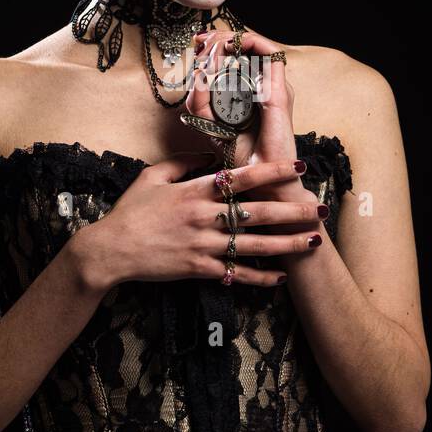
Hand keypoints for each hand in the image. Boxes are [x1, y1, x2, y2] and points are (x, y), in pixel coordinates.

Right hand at [72, 153, 324, 293]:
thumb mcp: (152, 177)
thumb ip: (181, 163)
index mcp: (195, 190)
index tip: (297, 167)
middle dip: (292, 210)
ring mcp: (203, 244)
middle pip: (257, 212)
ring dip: (286, 244)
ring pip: (254, 245)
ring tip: (312, 241)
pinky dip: (259, 277)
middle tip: (320, 208)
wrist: (111, 250)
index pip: (242, 176)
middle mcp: (204, 216)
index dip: (272, 171)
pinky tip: (280, 277)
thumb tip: (205, 155)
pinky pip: (235, 273)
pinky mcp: (198, 268)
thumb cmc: (130, 211)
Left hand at [186, 27, 301, 201]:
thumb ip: (200, 100)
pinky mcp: (280, 91)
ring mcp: (273, 86)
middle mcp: (263, 85)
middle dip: (219, 38)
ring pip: (256, 46)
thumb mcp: (209, 123)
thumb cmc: (240, 154)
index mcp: (249, 91)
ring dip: (231, 39)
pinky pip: (271, 55)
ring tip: (211, 45)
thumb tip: (199, 71)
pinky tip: (230, 49)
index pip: (235, 57)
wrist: (261, 178)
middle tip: (200, 41)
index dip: (216, 45)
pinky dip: (251, 44)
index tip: (196, 43)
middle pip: (244, 47)